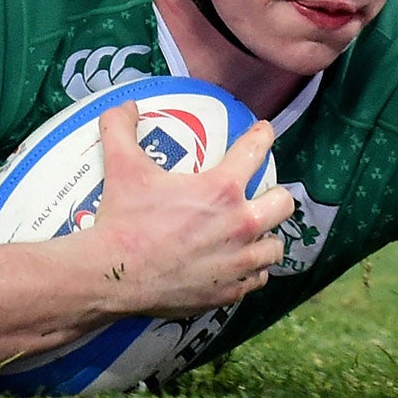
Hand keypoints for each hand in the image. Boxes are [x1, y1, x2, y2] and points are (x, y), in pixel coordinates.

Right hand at [75, 102, 296, 320]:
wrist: (114, 276)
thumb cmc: (123, 221)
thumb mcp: (121, 168)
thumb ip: (121, 129)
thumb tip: (124, 106)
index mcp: (221, 189)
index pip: (256, 150)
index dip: (263, 136)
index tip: (263, 133)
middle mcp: (240, 224)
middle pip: (283, 203)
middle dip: (274, 195)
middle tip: (258, 195)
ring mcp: (238, 262)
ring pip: (275, 247)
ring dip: (266, 237)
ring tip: (252, 234)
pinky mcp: (230, 291)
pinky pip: (256, 279)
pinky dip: (250, 270)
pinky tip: (237, 265)